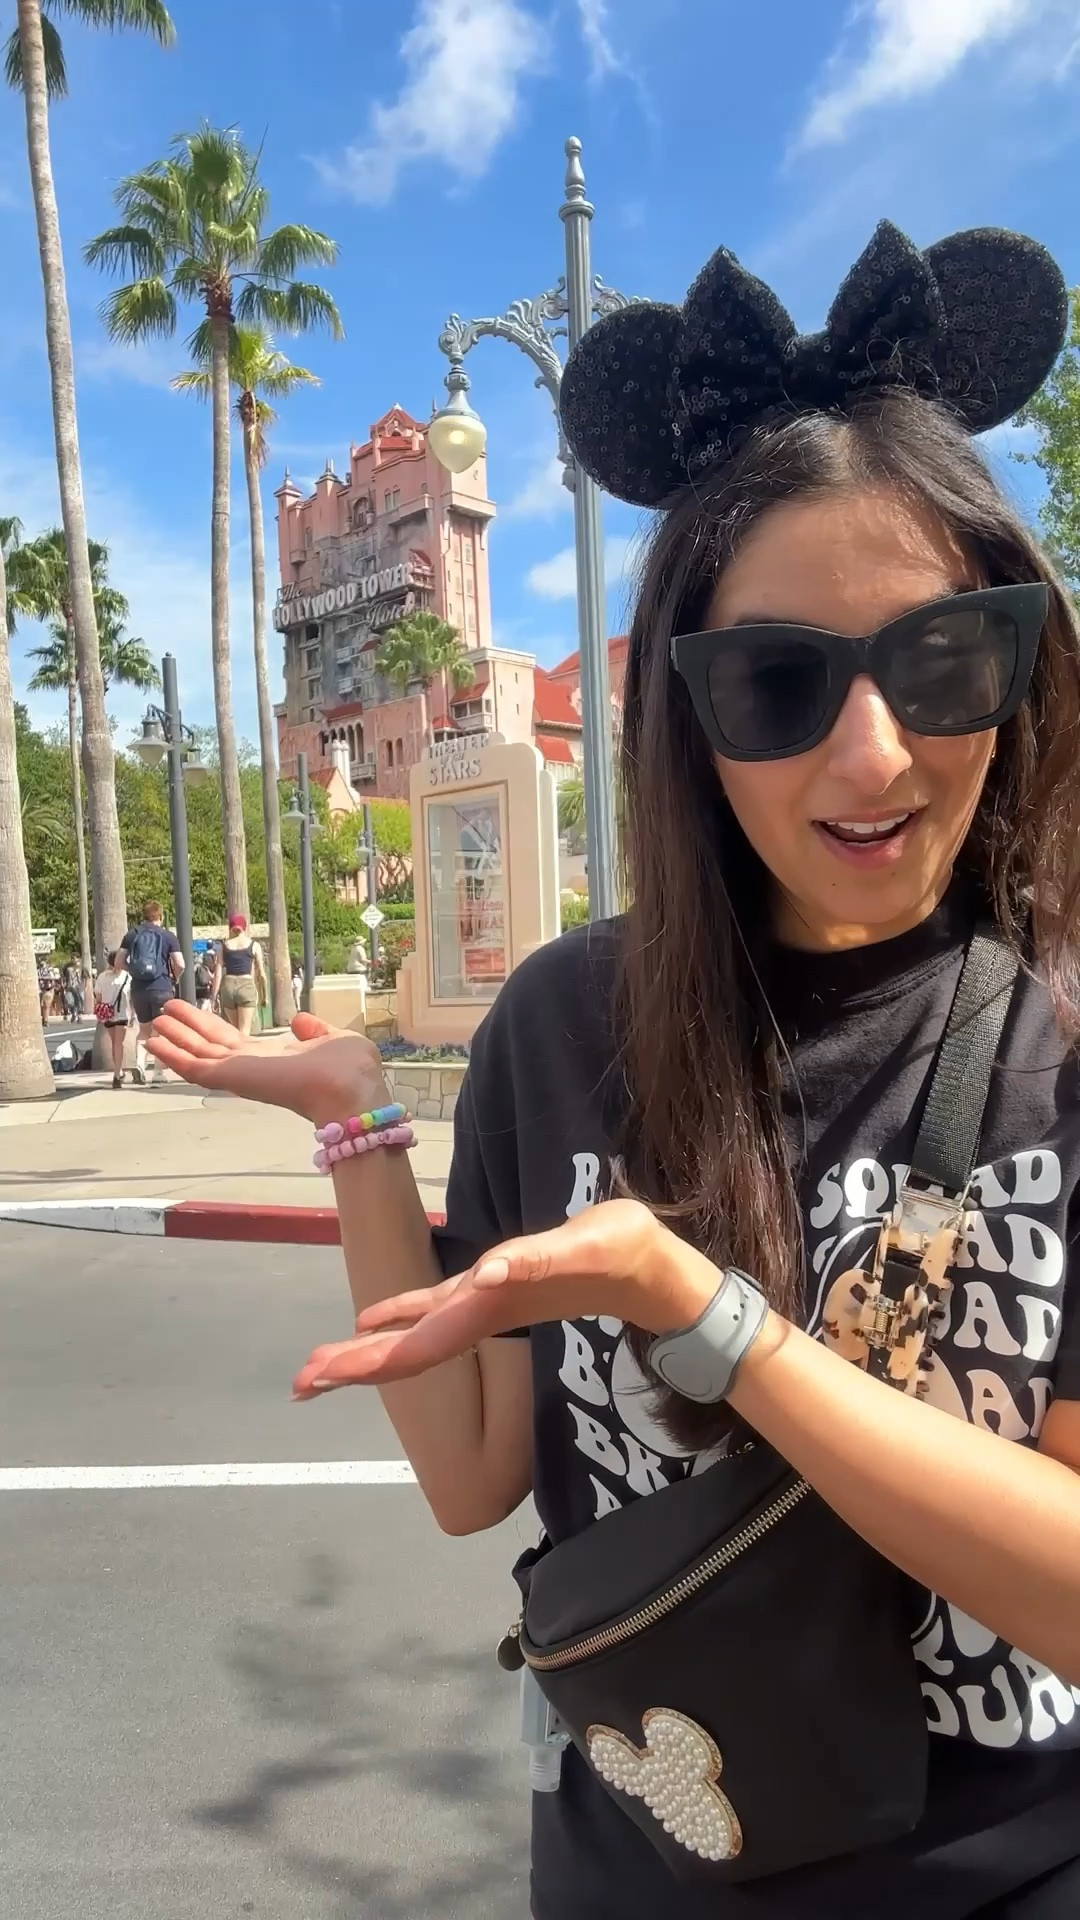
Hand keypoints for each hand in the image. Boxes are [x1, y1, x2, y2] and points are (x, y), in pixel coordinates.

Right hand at [146, 998, 387, 1122]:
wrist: (348, 1093)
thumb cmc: (349, 1070)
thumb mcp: (334, 1040)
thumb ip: (316, 1031)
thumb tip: (302, 1021)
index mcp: (275, 1058)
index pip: (235, 1043)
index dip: (213, 1029)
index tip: (196, 1017)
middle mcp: (252, 1066)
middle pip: (209, 1046)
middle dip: (187, 1030)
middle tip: (163, 1013)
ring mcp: (239, 1073)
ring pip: (197, 1055)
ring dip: (174, 1039)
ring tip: (151, 1025)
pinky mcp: (232, 1078)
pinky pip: (195, 1067)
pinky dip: (173, 1055)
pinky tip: (154, 1043)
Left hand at [292, 1199, 721, 1396]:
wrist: (656, 1275)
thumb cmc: (628, 1256)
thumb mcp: (587, 1247)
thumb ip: (538, 1262)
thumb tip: (484, 1275)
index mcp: (494, 1306)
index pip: (423, 1343)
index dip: (375, 1358)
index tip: (327, 1373)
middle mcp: (482, 1312)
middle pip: (407, 1349)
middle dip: (354, 1366)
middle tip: (299, 1384)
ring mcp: (487, 1304)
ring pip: (414, 1334)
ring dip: (366, 1351)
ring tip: (319, 1366)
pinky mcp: (497, 1289)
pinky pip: (435, 1308)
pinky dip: (398, 1315)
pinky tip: (370, 1321)